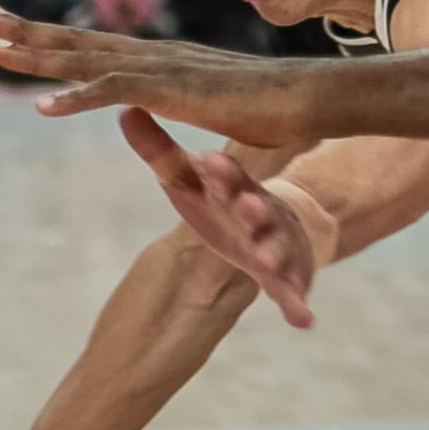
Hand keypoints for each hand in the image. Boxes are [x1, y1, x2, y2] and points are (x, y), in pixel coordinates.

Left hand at [0, 6, 332, 146]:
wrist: (308, 100)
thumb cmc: (271, 109)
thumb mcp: (212, 106)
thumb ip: (179, 105)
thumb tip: (158, 107)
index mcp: (162, 61)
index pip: (95, 47)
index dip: (52, 38)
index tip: (13, 30)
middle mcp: (156, 56)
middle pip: (81, 42)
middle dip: (29, 30)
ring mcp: (164, 70)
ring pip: (89, 60)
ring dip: (39, 56)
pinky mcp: (176, 91)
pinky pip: (117, 93)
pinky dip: (78, 98)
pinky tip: (44, 107)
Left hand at [121, 108, 321, 324]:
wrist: (276, 224)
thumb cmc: (221, 200)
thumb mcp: (189, 180)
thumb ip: (158, 151)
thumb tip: (126, 110)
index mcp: (235, 189)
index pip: (228, 178)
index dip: (221, 173)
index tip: (210, 163)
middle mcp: (260, 215)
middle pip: (258, 211)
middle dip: (253, 209)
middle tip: (246, 206)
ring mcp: (277, 246)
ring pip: (278, 250)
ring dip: (274, 254)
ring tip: (268, 262)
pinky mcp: (288, 278)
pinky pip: (294, 292)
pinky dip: (298, 305)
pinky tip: (303, 319)